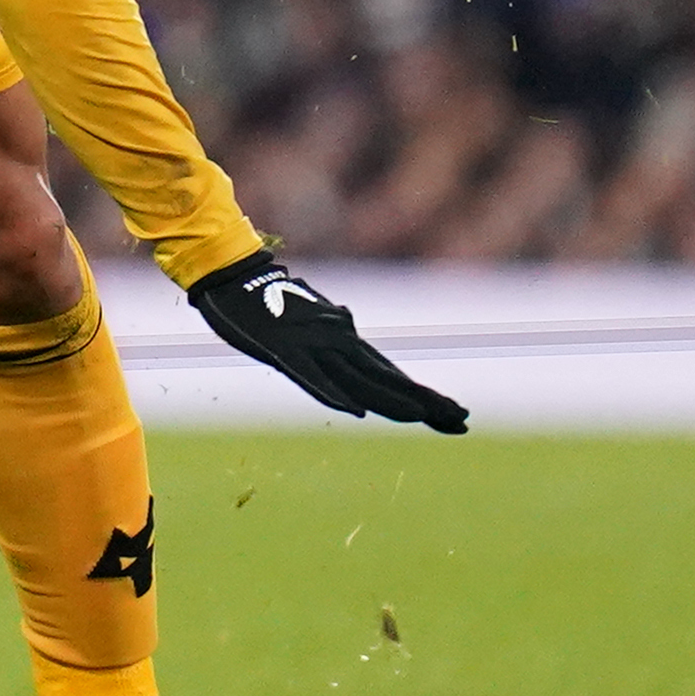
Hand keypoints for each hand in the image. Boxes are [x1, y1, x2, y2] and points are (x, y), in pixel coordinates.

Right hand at [188, 250, 468, 431]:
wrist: (232, 274)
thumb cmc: (266, 297)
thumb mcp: (306, 314)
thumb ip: (328, 325)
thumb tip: (348, 321)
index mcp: (344, 339)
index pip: (392, 375)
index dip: (425, 396)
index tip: (457, 415)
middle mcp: (337, 342)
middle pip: (386, 380)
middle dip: (425, 402)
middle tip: (462, 421)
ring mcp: (312, 347)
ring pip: (358, 380)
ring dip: (390, 400)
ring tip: (422, 416)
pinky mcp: (284, 350)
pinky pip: (312, 377)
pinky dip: (333, 394)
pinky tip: (355, 411)